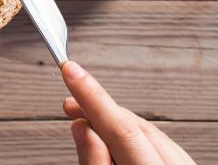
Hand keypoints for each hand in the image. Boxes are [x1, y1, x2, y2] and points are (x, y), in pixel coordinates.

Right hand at [61, 61, 195, 164]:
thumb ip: (95, 162)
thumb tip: (81, 126)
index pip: (120, 127)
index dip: (91, 95)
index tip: (69, 69)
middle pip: (134, 125)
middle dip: (96, 108)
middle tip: (68, 103)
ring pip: (146, 130)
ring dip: (111, 120)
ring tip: (82, 119)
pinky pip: (157, 141)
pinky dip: (130, 133)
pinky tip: (110, 135)